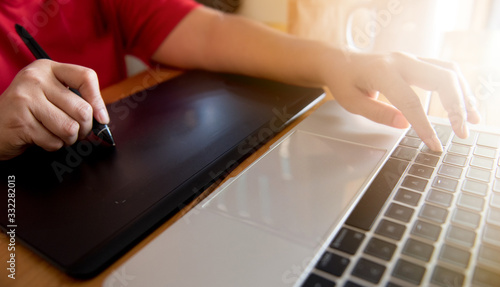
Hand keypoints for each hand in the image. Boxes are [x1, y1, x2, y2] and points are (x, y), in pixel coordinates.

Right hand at [0, 59, 109, 159]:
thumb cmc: (28, 112)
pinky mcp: (21, 122)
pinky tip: (40, 138)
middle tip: (74, 131)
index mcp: (48, 69)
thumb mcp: (51, 95)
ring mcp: (26, 99)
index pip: (86, 77)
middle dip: (84, 128)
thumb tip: (103, 119)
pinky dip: (52, 145)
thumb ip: (76, 100)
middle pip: (82, 109)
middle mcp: (36, 79)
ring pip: (70, 128)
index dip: (99, 101)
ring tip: (56, 134)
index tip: (101, 118)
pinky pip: (54, 141)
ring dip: (68, 139)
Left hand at [323, 51, 480, 150]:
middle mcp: (401, 61)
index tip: (435, 144)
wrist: (341, 61)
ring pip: (449, 72)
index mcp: (382, 73)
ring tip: (473, 119)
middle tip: (462, 132)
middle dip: (457, 107)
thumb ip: (378, 113)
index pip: (411, 101)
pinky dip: (458, 87)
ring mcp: (411, 58)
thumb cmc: (344, 81)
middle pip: (441, 79)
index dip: (425, 125)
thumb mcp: (352, 103)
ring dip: (464, 95)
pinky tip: (465, 103)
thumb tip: (405, 124)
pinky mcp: (417, 61)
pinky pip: (445, 70)